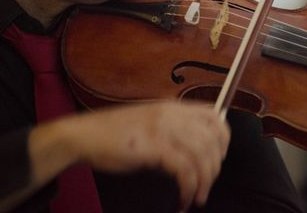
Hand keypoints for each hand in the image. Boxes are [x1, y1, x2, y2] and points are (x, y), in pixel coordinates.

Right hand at [49, 101, 229, 209]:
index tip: (218, 159)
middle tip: (206, 184)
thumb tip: (193, 153)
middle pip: (213, 137)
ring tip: (196, 198)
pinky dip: (188, 189)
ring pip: (202, 155)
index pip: (213, 115)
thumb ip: (171, 131)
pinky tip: (182, 200)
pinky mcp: (152, 147)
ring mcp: (162, 128)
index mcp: (171, 107)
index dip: (223, 138)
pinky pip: (184, 170)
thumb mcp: (148, 124)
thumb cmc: (112, 134)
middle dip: (215, 166)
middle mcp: (170, 114)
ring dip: (204, 182)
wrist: (82, 136)